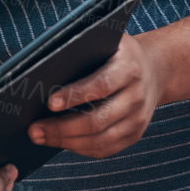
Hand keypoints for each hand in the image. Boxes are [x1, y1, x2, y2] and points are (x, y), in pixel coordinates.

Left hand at [28, 33, 164, 157]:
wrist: (155, 69)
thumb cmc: (116, 53)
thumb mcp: (106, 41)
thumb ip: (81, 48)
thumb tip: (42, 69)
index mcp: (129, 68)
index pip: (102, 85)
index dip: (75, 95)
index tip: (49, 103)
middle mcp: (137, 96)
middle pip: (98, 119)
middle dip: (62, 128)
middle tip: (33, 129)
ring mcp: (138, 118)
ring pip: (101, 139)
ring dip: (66, 142)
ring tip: (40, 137)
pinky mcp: (134, 134)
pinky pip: (106, 149)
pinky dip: (80, 149)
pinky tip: (60, 142)